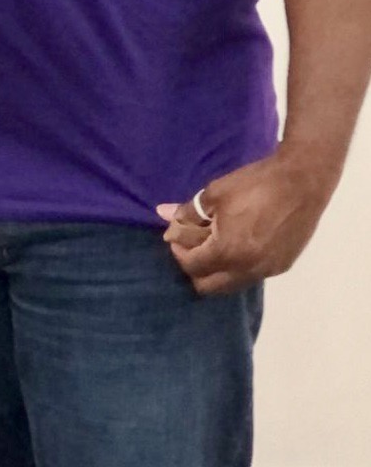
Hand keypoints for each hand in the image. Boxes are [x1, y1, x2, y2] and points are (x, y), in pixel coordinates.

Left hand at [155, 146, 337, 294]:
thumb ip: (188, 212)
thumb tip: (163, 215)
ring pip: (231, 284)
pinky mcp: (283, 265)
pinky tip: (238, 244)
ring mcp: (268, 270)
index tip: (177, 234)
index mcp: (228, 252)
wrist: (304, 180)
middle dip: (194, 267)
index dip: (178, 249)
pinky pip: (251, 276)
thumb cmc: (256, 184)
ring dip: (216, 270)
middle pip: (208, 286)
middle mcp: (248, 269)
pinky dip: (237, 267)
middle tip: (193, 245)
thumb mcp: (215, 195)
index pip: (191, 265)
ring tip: (214, 244)